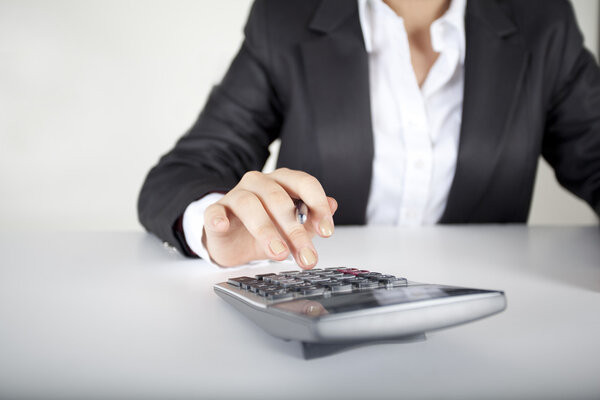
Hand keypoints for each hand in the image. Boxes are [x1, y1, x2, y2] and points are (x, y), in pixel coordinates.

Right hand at [203, 168, 336, 267]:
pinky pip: (215, 211)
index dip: (318, 204)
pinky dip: (219, 218)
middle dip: (295, 230)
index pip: (304, 183)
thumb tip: (333, 205)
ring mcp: (236, 195)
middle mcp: (260, 183)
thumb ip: (312, 218)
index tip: (327, 231)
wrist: (234, 242)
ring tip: (279, 253)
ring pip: (250, 205)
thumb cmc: (267, 229)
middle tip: (305, 254)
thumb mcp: (293, 228)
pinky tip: (223, 226)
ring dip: (266, 230)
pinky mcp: (216, 210)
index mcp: (283, 182)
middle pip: (279, 199)